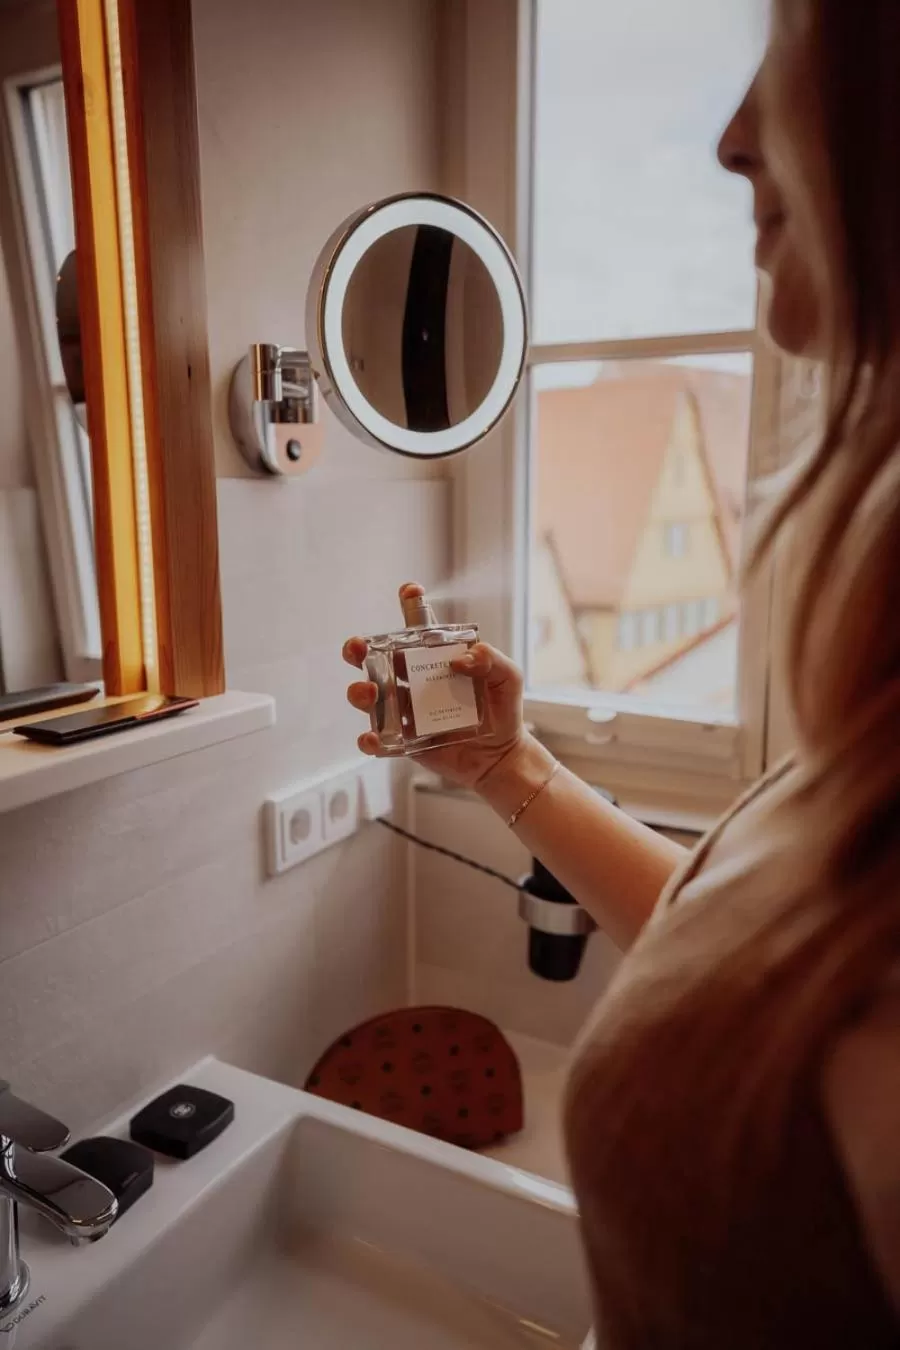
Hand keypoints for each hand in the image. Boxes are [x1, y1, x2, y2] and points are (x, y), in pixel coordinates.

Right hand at [343, 582, 529, 789]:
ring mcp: (403, 709)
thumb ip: (492, 660)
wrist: (501, 755)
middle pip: (373, 658)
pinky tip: (373, 738)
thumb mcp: (508, 678)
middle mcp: (412, 680)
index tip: (410, 591)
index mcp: (434, 658)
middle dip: (357, 648)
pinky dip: (369, 739)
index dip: (410, 603)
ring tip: (370, 693)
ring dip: (360, 692)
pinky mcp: (402, 740)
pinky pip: (376, 739)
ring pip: (367, 696)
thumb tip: (461, 659)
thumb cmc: (502, 710)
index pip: (416, 625)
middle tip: (359, 647)